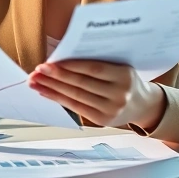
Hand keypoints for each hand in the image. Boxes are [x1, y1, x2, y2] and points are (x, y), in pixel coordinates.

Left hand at [28, 60, 165, 129]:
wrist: (143, 105)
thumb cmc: (126, 79)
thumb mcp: (120, 65)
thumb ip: (98, 61)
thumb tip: (64, 57)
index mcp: (124, 75)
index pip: (92, 69)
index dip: (69, 66)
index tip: (48, 61)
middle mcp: (118, 94)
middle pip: (81, 84)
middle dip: (55, 77)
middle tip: (37, 71)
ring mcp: (110, 110)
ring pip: (75, 97)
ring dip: (51, 89)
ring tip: (35, 82)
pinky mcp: (102, 120)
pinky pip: (75, 107)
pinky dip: (58, 99)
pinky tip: (45, 92)